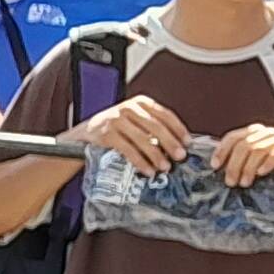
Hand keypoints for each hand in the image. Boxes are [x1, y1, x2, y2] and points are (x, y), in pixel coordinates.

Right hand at [73, 96, 187, 170]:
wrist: (86, 133)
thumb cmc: (116, 129)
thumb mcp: (135, 121)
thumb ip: (153, 127)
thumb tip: (178, 145)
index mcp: (140, 103)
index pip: (165, 114)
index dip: (178, 129)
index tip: (188, 143)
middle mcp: (128, 108)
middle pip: (155, 127)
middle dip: (170, 143)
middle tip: (180, 157)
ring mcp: (116, 120)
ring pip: (142, 139)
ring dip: (156, 155)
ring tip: (165, 167)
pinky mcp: (107, 134)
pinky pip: (128, 150)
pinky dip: (140, 162)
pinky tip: (147, 170)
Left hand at [207, 123, 273, 188]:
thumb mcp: (255, 160)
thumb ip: (240, 158)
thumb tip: (216, 167)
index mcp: (254, 132)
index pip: (233, 137)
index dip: (222, 151)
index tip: (215, 166)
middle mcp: (268, 132)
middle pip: (245, 145)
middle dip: (234, 165)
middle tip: (230, 182)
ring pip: (259, 149)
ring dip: (248, 168)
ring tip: (244, 183)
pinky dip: (268, 163)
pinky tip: (261, 173)